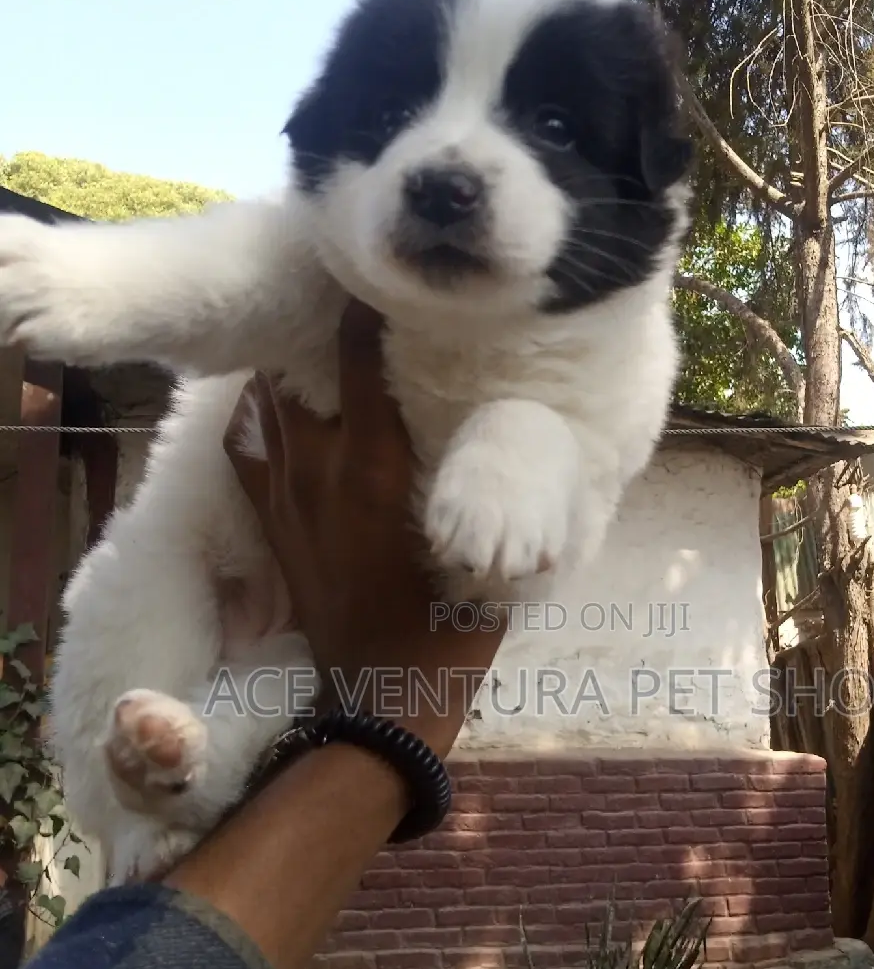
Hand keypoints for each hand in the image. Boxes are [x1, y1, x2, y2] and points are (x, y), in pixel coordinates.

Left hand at [223, 300, 504, 757]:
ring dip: (293, 365)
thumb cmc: (448, 624)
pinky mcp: (271, 520)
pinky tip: (277, 399)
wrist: (383, 699)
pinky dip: (259, 414)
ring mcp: (285, 494)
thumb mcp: (488, 541)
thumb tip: (529, 427)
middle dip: (327, 324)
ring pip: (269, 401)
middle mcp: (318, 467)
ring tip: (318, 335)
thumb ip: (495, 480)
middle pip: (305, 366)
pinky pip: (248, 447)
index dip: (370, 303)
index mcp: (373, 465)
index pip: (361, 355)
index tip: (388, 269)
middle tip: (355, 292)